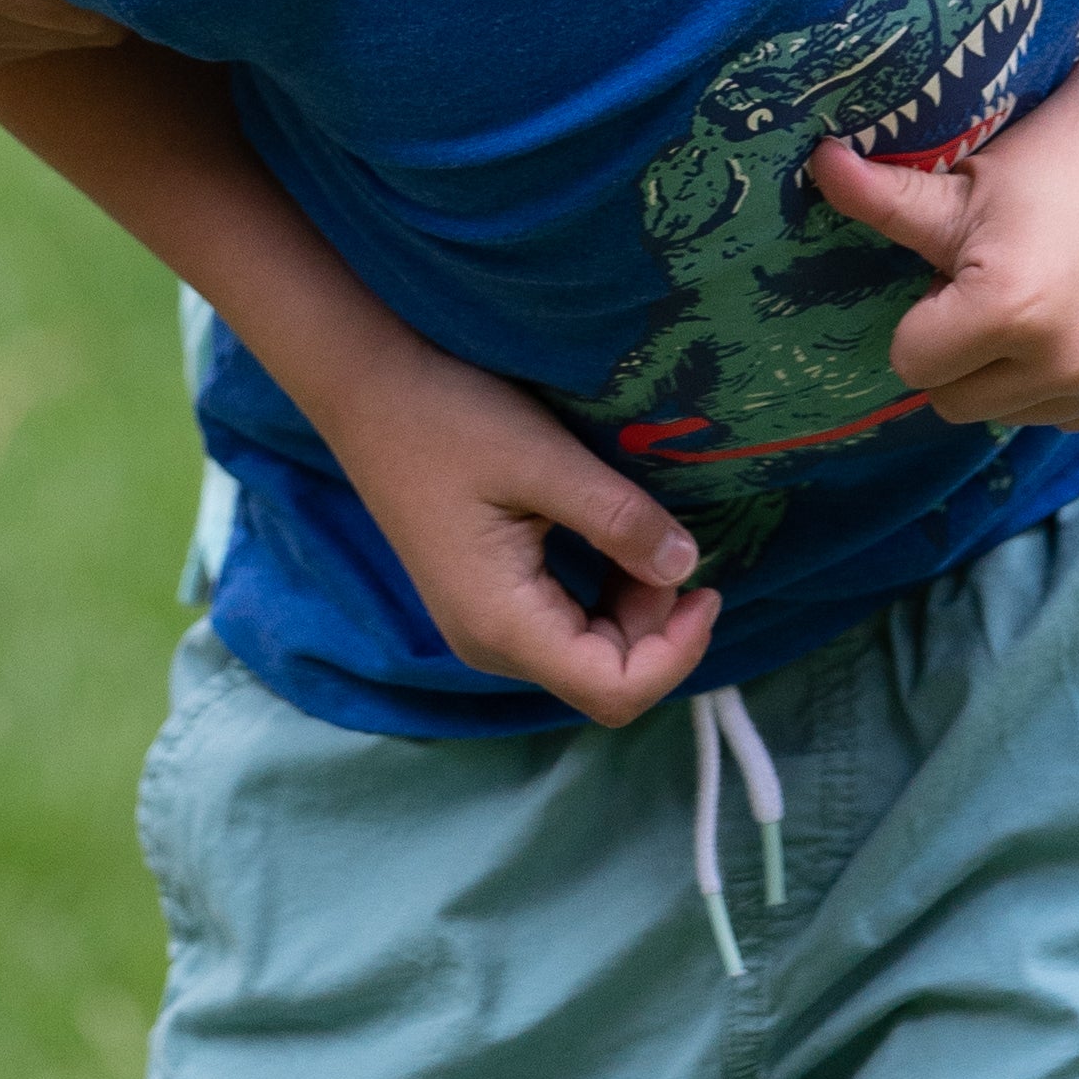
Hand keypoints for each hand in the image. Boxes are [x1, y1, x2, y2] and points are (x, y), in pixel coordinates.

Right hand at [318, 344, 719, 728]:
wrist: (370, 388)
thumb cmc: (451, 417)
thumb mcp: (545, 460)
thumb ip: (619, 520)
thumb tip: (689, 569)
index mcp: (503, 624)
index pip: (611, 691)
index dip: (676, 653)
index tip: (708, 586)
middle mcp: (490, 644)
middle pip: (602, 678)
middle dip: (657, 625)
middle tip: (673, 543)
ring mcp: (483, 625)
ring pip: (586, 653)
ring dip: (633, 608)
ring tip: (643, 533)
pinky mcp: (484, 599)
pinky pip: (563, 625)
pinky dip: (604, 595)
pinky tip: (614, 541)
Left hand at [810, 109, 1078, 433]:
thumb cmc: (1052, 157)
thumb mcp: (964, 182)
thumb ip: (883, 197)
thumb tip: (814, 163)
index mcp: (1008, 309)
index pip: (912, 362)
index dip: (926, 315)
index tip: (959, 269)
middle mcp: (1068, 361)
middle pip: (958, 402)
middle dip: (964, 351)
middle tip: (1001, 281)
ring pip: (1018, 413)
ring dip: (1018, 369)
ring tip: (1048, 292)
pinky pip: (1075, 414)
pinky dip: (1072, 379)